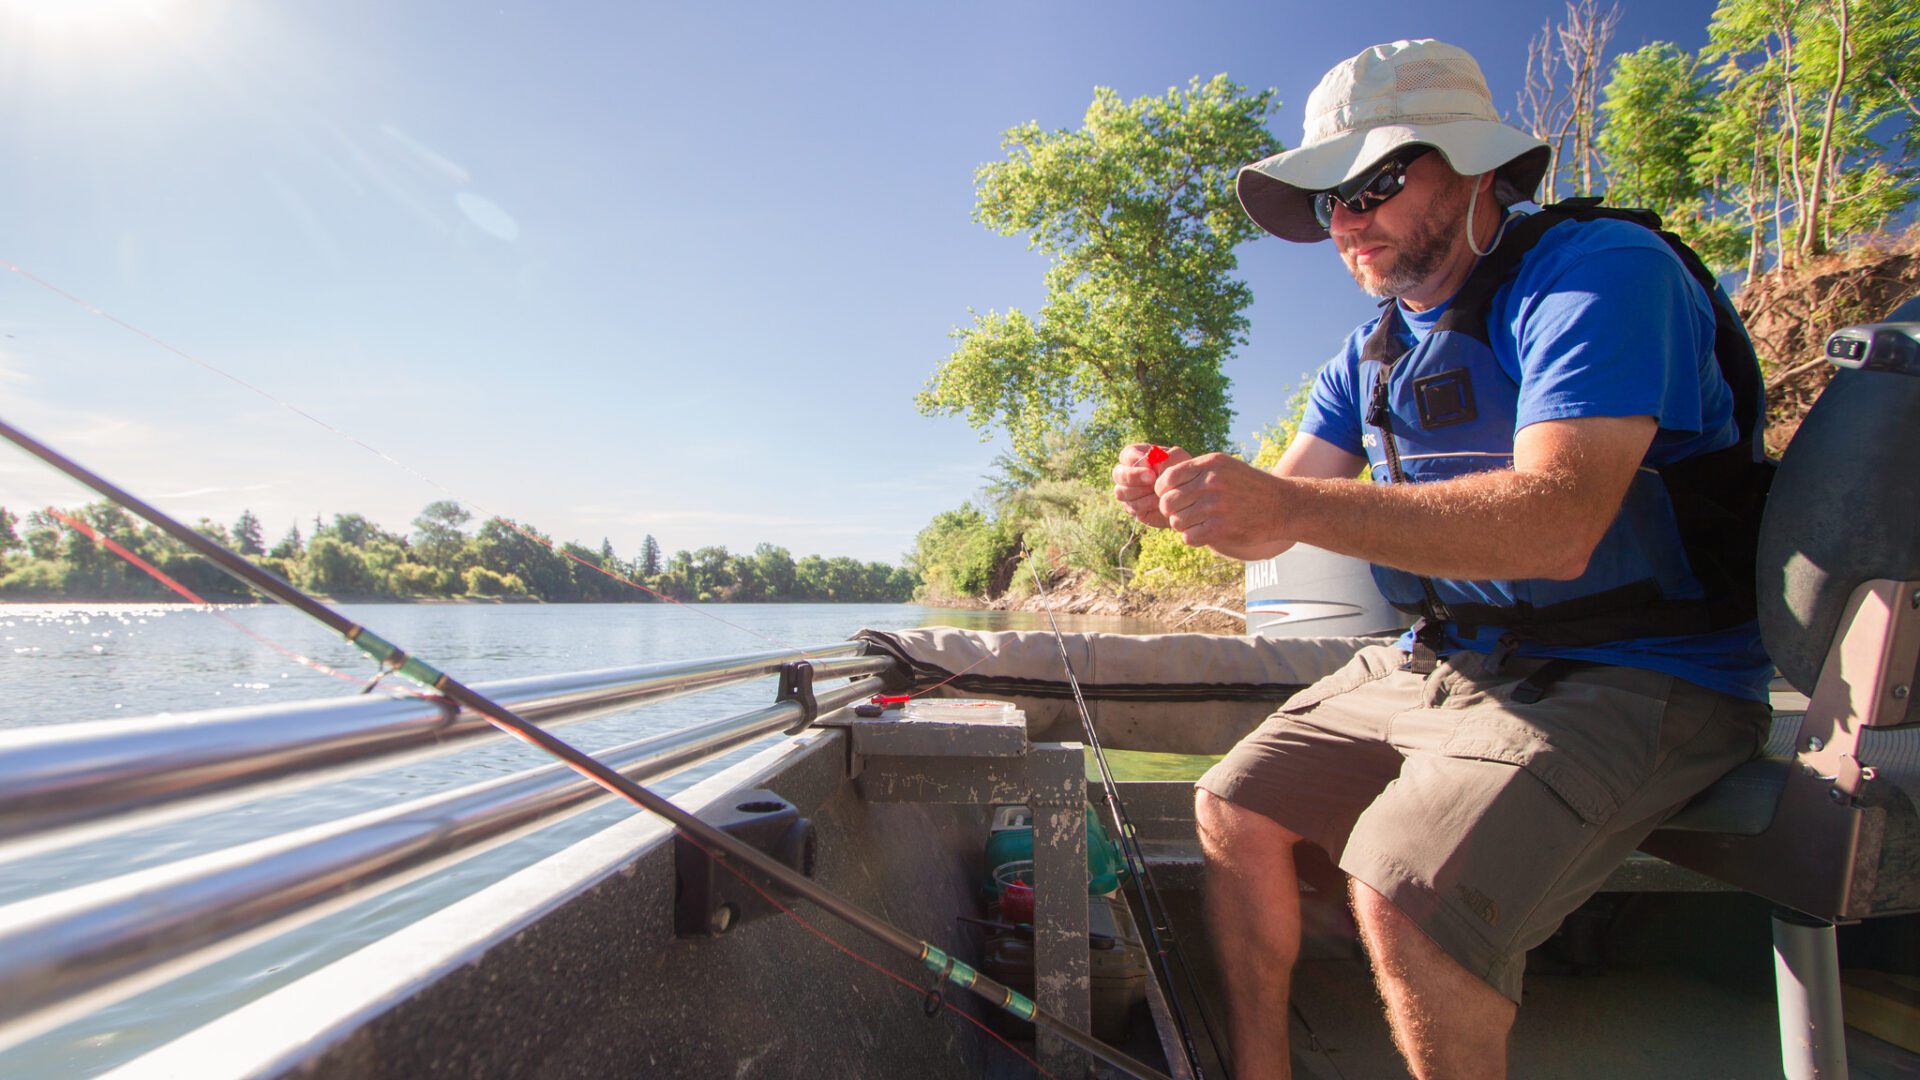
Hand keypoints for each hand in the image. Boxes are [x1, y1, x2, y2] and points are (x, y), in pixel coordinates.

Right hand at [1113, 444, 1189, 526]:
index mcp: (1135, 457)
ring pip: (1121, 492)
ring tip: (1159, 492)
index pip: (1126, 455)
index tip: (1151, 464)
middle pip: (1118, 474)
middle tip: (1152, 478)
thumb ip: (1168, 456)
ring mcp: (1127, 492)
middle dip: (1134, 476)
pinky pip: (1132, 507)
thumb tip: (1152, 462)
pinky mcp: (1132, 508)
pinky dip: (1146, 505)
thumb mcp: (1180, 460)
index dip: (1135, 459)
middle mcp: (1126, 474)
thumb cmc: (1182, 473)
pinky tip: (1159, 502)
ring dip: (1141, 492)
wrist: (1188, 497)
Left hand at [1157, 452, 1291, 560]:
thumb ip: (1195, 470)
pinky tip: (1206, 531)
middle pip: (1167, 502)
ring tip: (1198, 521)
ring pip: (1176, 522)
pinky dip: (1194, 537)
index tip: (1171, 496)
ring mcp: (1216, 506)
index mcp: (1210, 464)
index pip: (1166, 478)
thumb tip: (1160, 482)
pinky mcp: (1221, 529)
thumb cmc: (1247, 486)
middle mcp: (1211, 483)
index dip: (1163, 491)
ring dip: (1183, 525)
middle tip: (1183, 512)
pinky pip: (1189, 538)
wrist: (1281, 505)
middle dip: (1171, 510)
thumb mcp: (1224, 466)